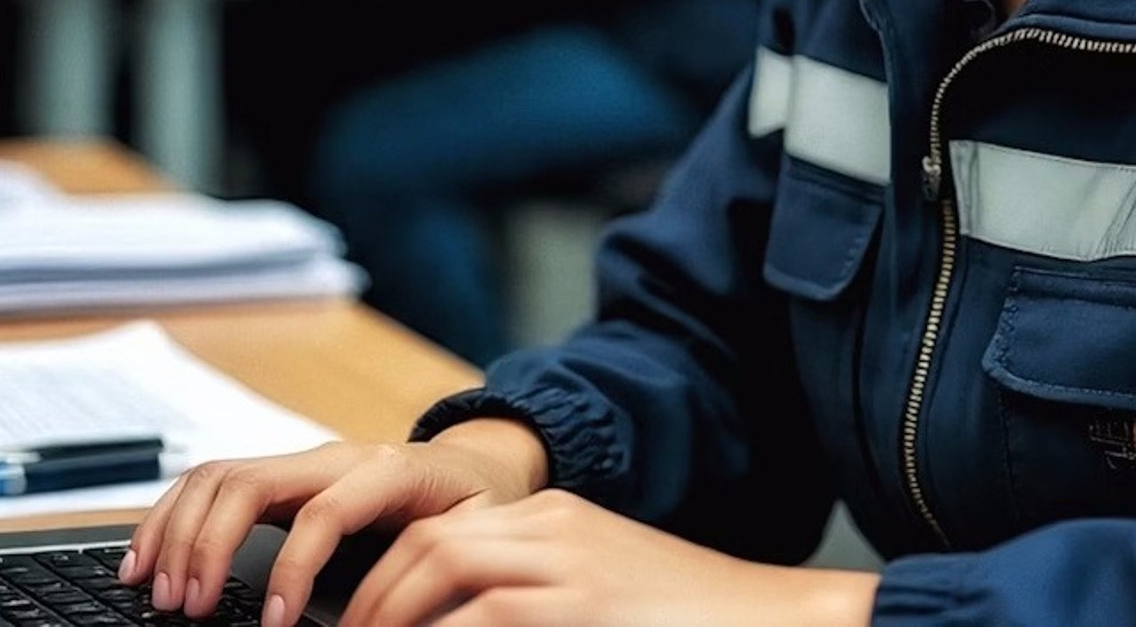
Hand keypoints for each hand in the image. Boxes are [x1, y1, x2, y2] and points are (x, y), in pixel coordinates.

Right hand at [119, 420, 546, 623]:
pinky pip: (212, 482)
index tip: (271, 624)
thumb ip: (437, 564)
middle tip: (190, 608)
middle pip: (250, 482)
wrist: (479, 461)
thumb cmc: (475, 503)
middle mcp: (334, 457)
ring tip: (160, 592)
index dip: (293, 569)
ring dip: (178, 533)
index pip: (324, 512)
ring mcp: (301, 460)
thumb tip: (397, 611)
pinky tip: (147, 559)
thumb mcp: (475, 532)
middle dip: (209, 546)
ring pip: (219, 476)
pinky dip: (171, 517)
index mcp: (387, 470)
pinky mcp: (280, 474)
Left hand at [340, 489, 878, 626]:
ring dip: (392, 617)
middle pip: (430, 542)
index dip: (388, 575)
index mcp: (556, 519)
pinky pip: (482, 620)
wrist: (774, 619)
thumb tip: (469, 620)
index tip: (361, 621)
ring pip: (442, 569)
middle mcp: (553, 528)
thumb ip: (537, 596)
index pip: (443, 529)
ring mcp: (566, 565)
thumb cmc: (690, 620)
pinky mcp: (578, 608)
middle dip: (374, 598)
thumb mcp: (601, 594)